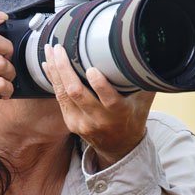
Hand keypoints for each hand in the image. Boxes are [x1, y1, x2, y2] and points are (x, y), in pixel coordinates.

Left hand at [42, 44, 154, 169]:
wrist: (119, 147)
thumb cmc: (132, 118)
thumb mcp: (143, 102)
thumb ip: (143, 81)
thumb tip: (146, 54)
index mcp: (119, 113)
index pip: (108, 99)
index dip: (99, 84)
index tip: (92, 68)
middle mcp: (98, 119)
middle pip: (77, 93)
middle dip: (65, 69)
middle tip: (59, 48)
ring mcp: (82, 122)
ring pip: (63, 94)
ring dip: (54, 70)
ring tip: (49, 50)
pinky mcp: (71, 122)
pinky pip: (59, 99)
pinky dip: (53, 80)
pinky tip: (48, 65)